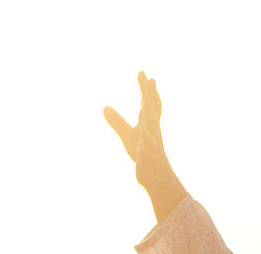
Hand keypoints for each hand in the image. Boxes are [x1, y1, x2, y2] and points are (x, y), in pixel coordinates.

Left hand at [103, 72, 186, 221]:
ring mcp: (152, 141)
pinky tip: (144, 135)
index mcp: (149, 122)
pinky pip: (149, 147)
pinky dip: (147, 140)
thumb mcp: (127, 135)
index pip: (147, 101)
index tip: (141, 72)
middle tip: (150, 79)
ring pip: (152, 126)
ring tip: (145, 103)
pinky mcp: (149, 155)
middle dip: (151, 95)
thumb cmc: (143, 154)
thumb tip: (104, 107)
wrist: (156, 175)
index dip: (145, 88)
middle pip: (152, 109)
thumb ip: (117, 121)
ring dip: (149, 115)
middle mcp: (153, 129)